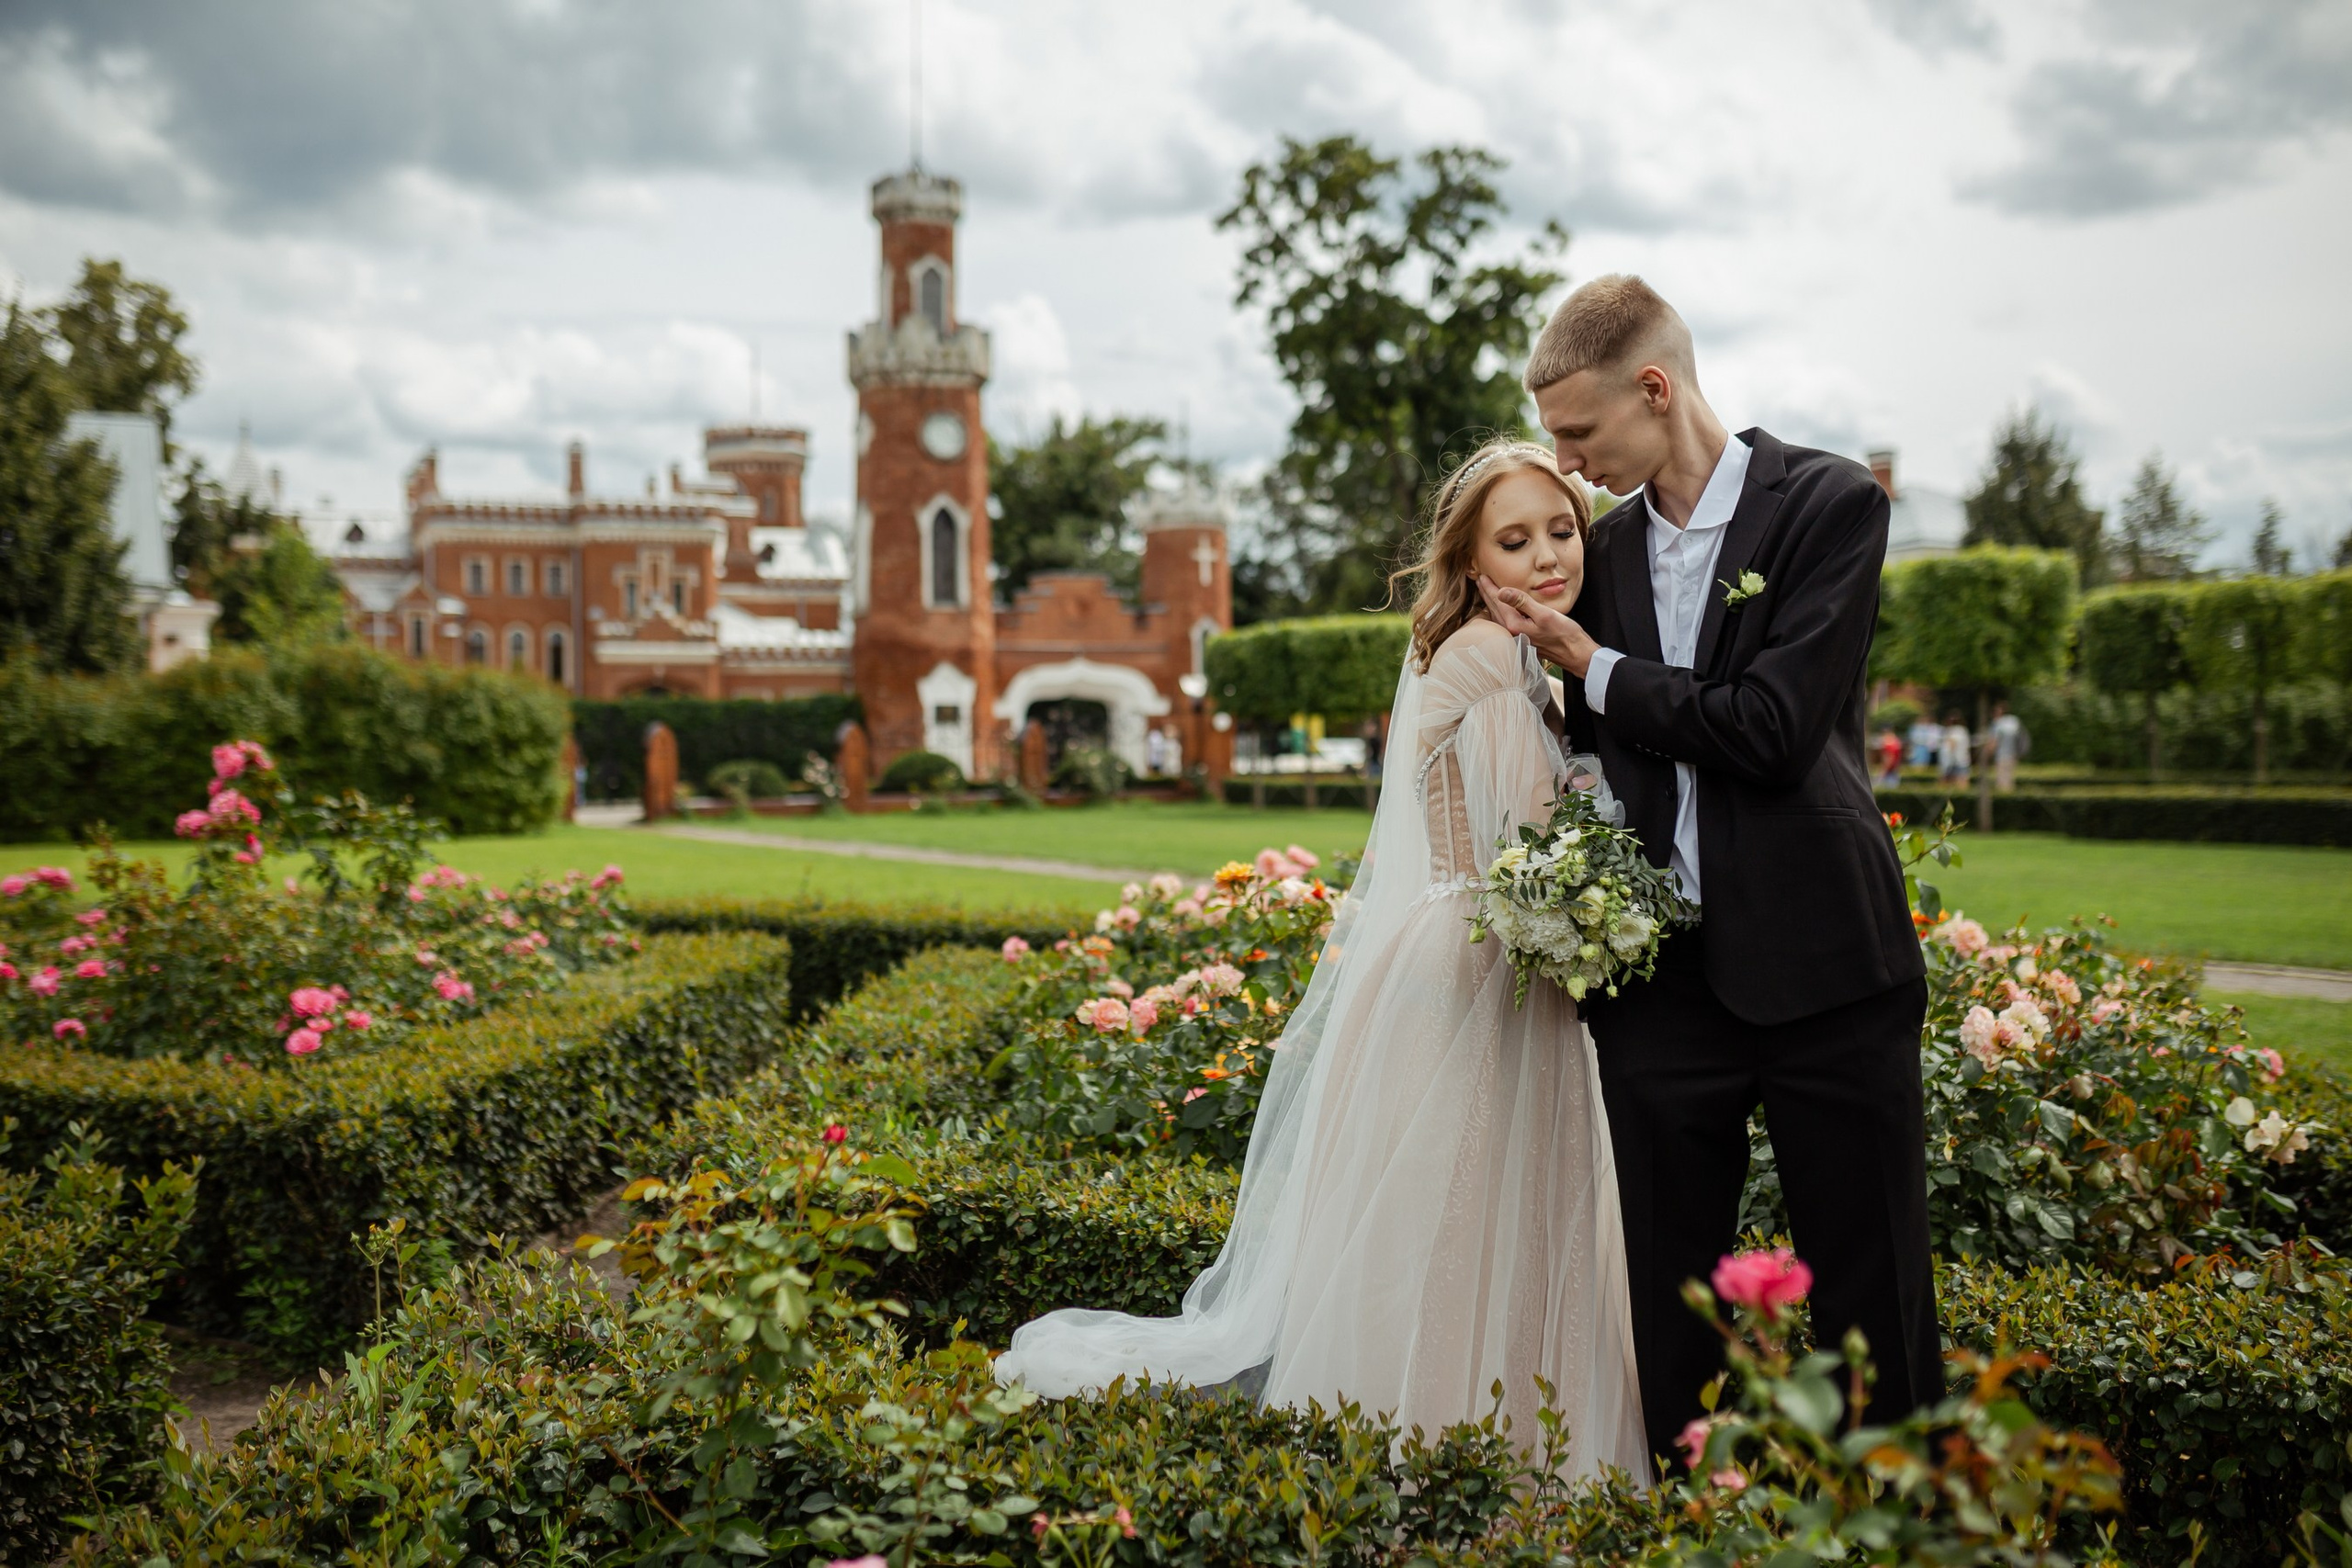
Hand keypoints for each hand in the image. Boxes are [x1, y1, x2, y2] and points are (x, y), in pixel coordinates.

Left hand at [1475, 574, 1599, 676]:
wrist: (1575, 653)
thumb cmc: (1564, 634)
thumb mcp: (1544, 614)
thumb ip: (1522, 602)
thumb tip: (1501, 592)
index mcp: (1514, 625)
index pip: (1498, 601)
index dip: (1489, 587)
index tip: (1481, 576)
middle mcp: (1512, 632)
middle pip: (1495, 609)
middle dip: (1487, 594)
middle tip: (1479, 580)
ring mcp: (1517, 636)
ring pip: (1499, 616)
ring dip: (1492, 602)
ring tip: (1487, 591)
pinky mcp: (1523, 637)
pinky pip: (1506, 621)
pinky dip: (1501, 611)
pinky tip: (1501, 609)